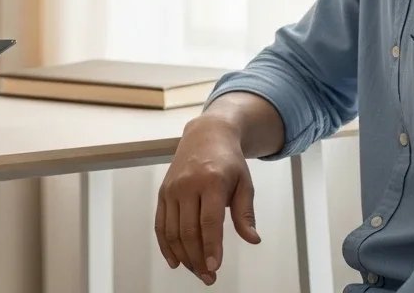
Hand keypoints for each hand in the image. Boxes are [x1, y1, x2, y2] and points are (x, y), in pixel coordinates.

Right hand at [155, 115, 260, 285]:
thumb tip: (253, 239)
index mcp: (211, 181)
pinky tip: (174, 261)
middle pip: (188, 230)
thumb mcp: (245, 183)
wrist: (206, 135)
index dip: (211, 247)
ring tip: (197, 271)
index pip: (209, 221)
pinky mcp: (163, 193)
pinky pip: (160, 224)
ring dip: (183, 256)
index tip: (215, 267)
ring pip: (173, 231)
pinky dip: (165, 245)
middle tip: (208, 277)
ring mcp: (172, 189)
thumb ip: (245, 213)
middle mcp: (188, 185)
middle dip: (198, 258)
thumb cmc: (228, 161)